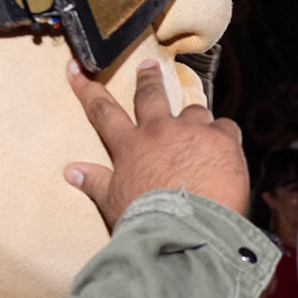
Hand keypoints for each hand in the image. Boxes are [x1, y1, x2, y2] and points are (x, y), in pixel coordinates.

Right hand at [66, 58, 248, 228]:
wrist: (186, 231)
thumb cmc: (147, 221)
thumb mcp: (113, 202)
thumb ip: (95, 182)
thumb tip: (71, 171)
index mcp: (129, 146)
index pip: (103, 112)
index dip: (88, 89)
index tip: (76, 69)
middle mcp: (159, 131)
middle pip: (151, 95)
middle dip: (148, 79)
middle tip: (149, 67)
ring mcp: (191, 132)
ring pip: (195, 111)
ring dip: (196, 120)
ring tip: (200, 135)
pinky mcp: (222, 140)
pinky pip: (226, 127)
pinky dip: (225, 138)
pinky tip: (226, 153)